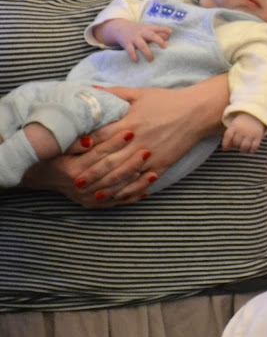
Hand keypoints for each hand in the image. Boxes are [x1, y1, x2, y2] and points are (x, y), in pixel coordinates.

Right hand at [20, 130, 152, 208]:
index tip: (130, 132)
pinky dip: (134, 195)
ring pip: (117, 190)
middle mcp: (82, 187)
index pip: (99, 155)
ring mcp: (89, 198)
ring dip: (137, 182)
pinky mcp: (95, 204)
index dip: (115, 143)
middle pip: (111, 173)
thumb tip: (90, 140)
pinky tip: (149, 188)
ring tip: (154, 172)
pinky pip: (117, 201)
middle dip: (131, 162)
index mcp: (73, 169)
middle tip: (148, 151)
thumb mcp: (59, 146)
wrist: (43, 175)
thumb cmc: (53, 155)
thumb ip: (75, 142)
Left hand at [81, 79, 227, 201]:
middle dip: (91, 173)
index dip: (83, 148)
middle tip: (75, 182)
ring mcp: (150, 155)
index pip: (101, 138)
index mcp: (129, 122)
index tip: (70, 155)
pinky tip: (120, 196)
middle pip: (108, 161)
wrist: (196, 112)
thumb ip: (114, 93)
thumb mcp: (140, 93)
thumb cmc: (167, 101)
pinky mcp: (162, 164)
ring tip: (92, 194)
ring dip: (107, 186)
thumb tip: (91, 88)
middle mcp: (137, 141)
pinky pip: (142, 182)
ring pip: (123, 175)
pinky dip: (130, 191)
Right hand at [100, 19, 171, 61]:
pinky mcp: (127, 44)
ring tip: (151, 60)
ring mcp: (134, 38)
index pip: (157, 28)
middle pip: (151, 35)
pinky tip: (136, 61)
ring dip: (147, 53)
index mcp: (148, 29)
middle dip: (158, 41)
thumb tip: (169, 37)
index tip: (170, 32)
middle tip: (165, 47)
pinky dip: (133, 56)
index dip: (164, 29)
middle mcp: (142, 33)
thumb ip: (157, 33)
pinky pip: (130, 50)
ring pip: (142, 45)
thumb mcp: (147, 30)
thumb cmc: (138, 31)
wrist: (120, 28)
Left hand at [222, 113, 265, 152]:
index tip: (225, 149)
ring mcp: (251, 133)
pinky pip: (254, 147)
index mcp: (235, 125)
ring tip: (244, 148)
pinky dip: (251, 151)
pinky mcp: (258, 136)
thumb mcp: (234, 126)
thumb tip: (225, 149)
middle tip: (239, 144)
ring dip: (243, 150)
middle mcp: (242, 129)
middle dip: (236, 146)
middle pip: (236, 143)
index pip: (228, 135)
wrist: (256, 115)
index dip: (225, 144)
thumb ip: (229, 136)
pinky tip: (250, 149)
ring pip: (244, 147)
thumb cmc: (242, 124)